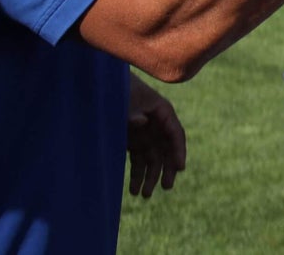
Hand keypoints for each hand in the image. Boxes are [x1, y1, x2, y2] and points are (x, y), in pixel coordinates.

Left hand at [126, 72, 186, 197]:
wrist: (103, 88)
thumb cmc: (118, 91)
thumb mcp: (126, 99)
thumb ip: (133, 111)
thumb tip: (141, 122)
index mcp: (162, 111)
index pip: (175, 133)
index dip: (179, 151)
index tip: (180, 168)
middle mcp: (157, 125)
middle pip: (167, 150)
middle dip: (167, 169)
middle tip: (166, 186)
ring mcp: (146, 135)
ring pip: (154, 160)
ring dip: (151, 177)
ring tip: (144, 195)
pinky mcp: (134, 143)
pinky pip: (139, 162)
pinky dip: (138, 176)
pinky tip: (134, 190)